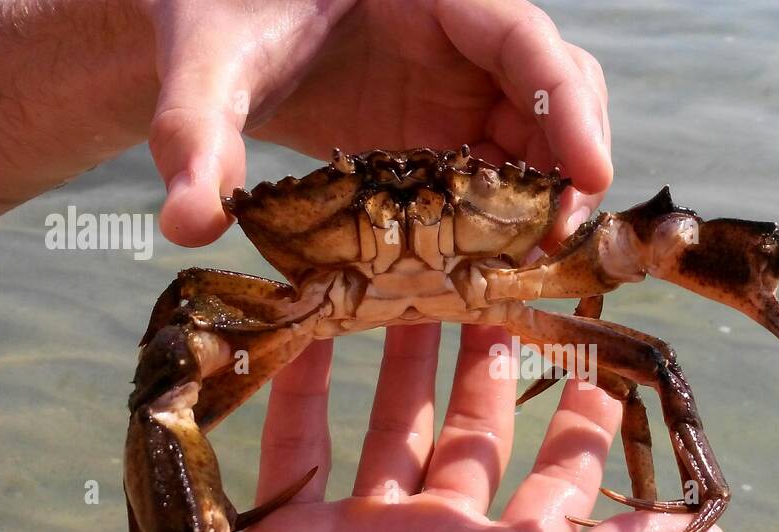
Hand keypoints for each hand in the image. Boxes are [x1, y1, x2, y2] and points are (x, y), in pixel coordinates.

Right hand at [59, 325, 728, 531]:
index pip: (563, 483)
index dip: (588, 414)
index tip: (601, 330)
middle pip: (476, 441)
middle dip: (492, 362)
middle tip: (500, 275)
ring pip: (392, 430)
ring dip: (406, 361)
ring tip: (419, 279)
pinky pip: (300, 445)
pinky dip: (307, 387)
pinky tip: (317, 325)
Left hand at [143, 0, 612, 246]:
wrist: (210, 33)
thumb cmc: (214, 18)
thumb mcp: (206, 65)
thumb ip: (196, 130)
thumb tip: (189, 221)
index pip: (522, 35)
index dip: (563, 105)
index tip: (589, 174)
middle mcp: (458, 30)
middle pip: (553, 83)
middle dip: (572, 156)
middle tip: (558, 236)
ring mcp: (455, 80)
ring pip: (538, 130)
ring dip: (546, 193)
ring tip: (531, 260)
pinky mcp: (441, 125)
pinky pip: (498, 164)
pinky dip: (506, 211)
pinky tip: (491, 259)